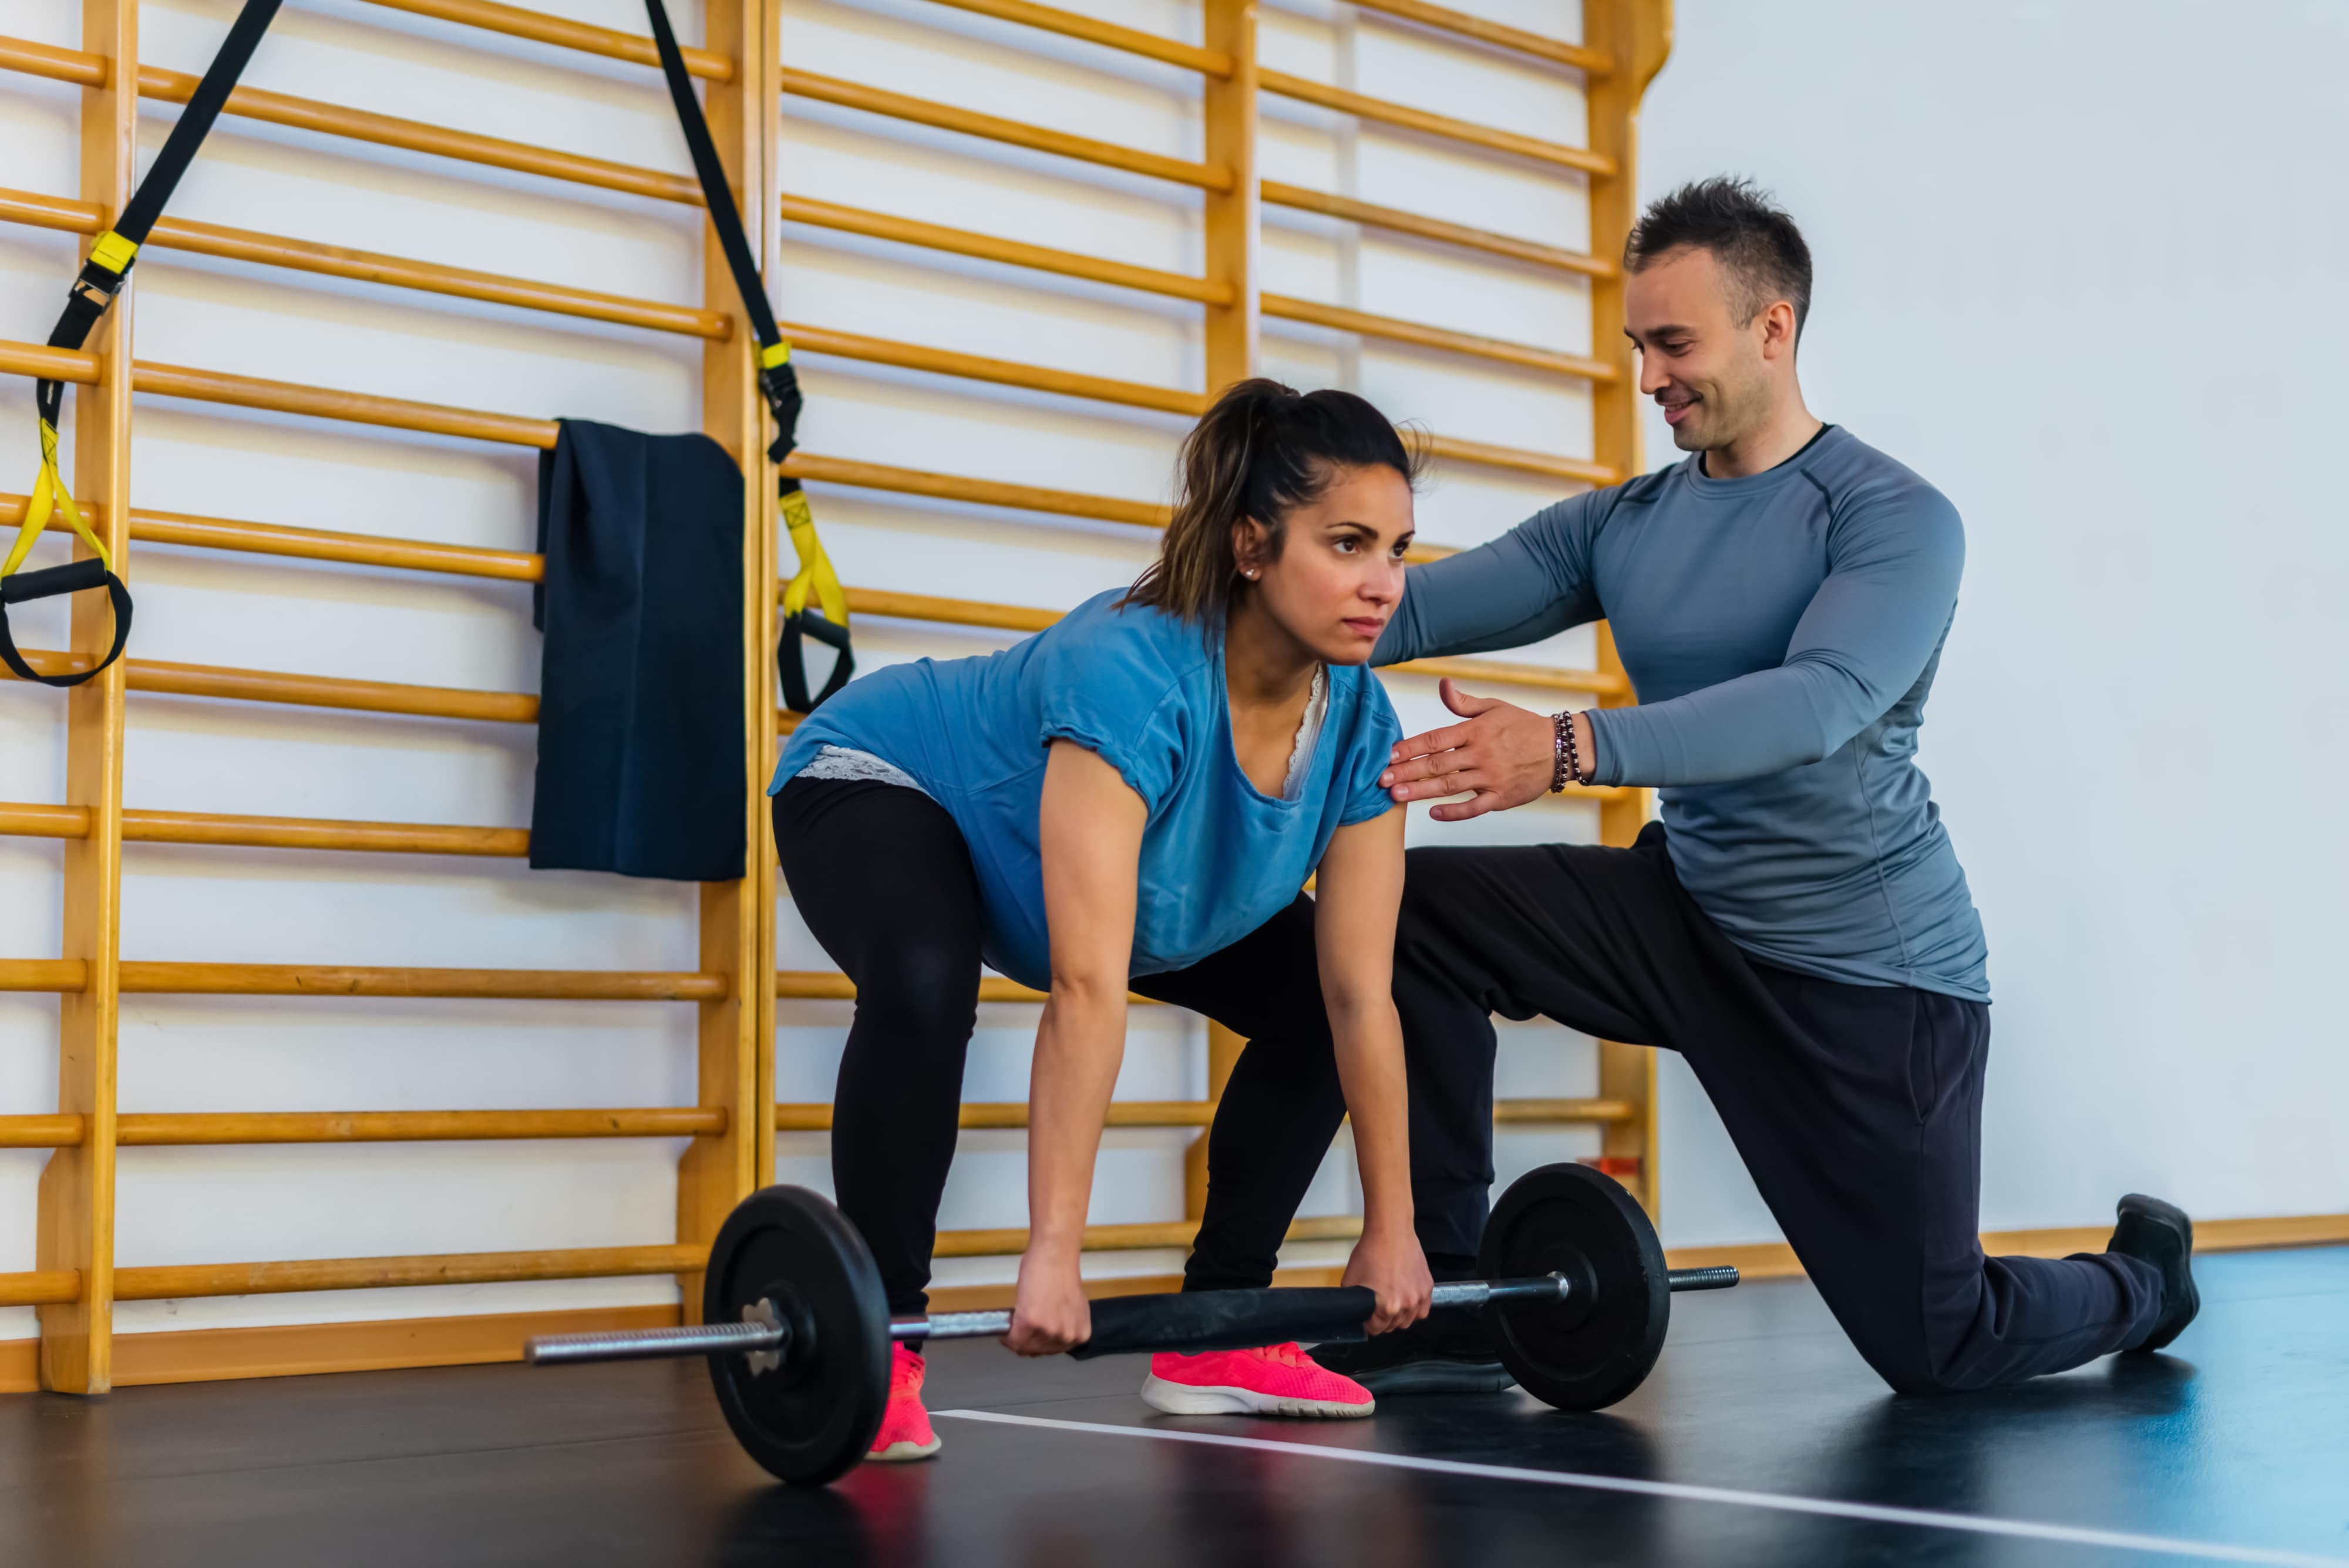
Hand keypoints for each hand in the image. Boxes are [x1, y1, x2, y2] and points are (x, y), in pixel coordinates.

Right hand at [1004, 1248, 1091, 1355]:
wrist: (1055, 1255)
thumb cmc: (1062, 1272)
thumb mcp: (1071, 1307)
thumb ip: (1064, 1323)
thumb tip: (1047, 1330)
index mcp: (1080, 1334)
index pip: (1053, 1351)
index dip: (1038, 1344)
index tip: (1028, 1338)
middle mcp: (1067, 1337)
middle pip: (1038, 1351)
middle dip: (1025, 1342)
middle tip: (1017, 1331)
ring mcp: (1050, 1332)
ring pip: (1024, 1347)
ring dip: (1015, 1338)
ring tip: (1012, 1325)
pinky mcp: (1031, 1324)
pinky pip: (1012, 1339)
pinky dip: (1005, 1336)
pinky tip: (1003, 1328)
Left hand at [1341, 1227, 1433, 1336]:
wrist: (1390, 1232)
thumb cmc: (1370, 1253)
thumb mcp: (1350, 1280)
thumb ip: (1352, 1301)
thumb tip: (1353, 1312)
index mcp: (1387, 1307)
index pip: (1376, 1329)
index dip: (1368, 1324)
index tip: (1366, 1317)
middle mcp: (1406, 1306)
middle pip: (1393, 1327)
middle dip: (1382, 1321)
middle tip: (1376, 1308)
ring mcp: (1419, 1297)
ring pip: (1409, 1321)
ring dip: (1399, 1317)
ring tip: (1391, 1304)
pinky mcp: (1428, 1287)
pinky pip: (1423, 1310)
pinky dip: (1415, 1310)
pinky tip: (1406, 1301)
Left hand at [1379, 678, 1588, 821]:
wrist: (1561, 748)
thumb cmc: (1523, 725)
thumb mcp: (1494, 707)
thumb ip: (1463, 702)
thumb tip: (1442, 684)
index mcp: (1476, 730)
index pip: (1435, 738)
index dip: (1410, 747)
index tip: (1388, 755)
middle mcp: (1481, 753)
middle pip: (1437, 764)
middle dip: (1407, 772)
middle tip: (1381, 779)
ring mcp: (1492, 777)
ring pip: (1450, 786)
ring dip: (1421, 791)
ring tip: (1396, 796)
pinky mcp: (1502, 797)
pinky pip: (1475, 807)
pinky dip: (1454, 812)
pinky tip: (1433, 813)